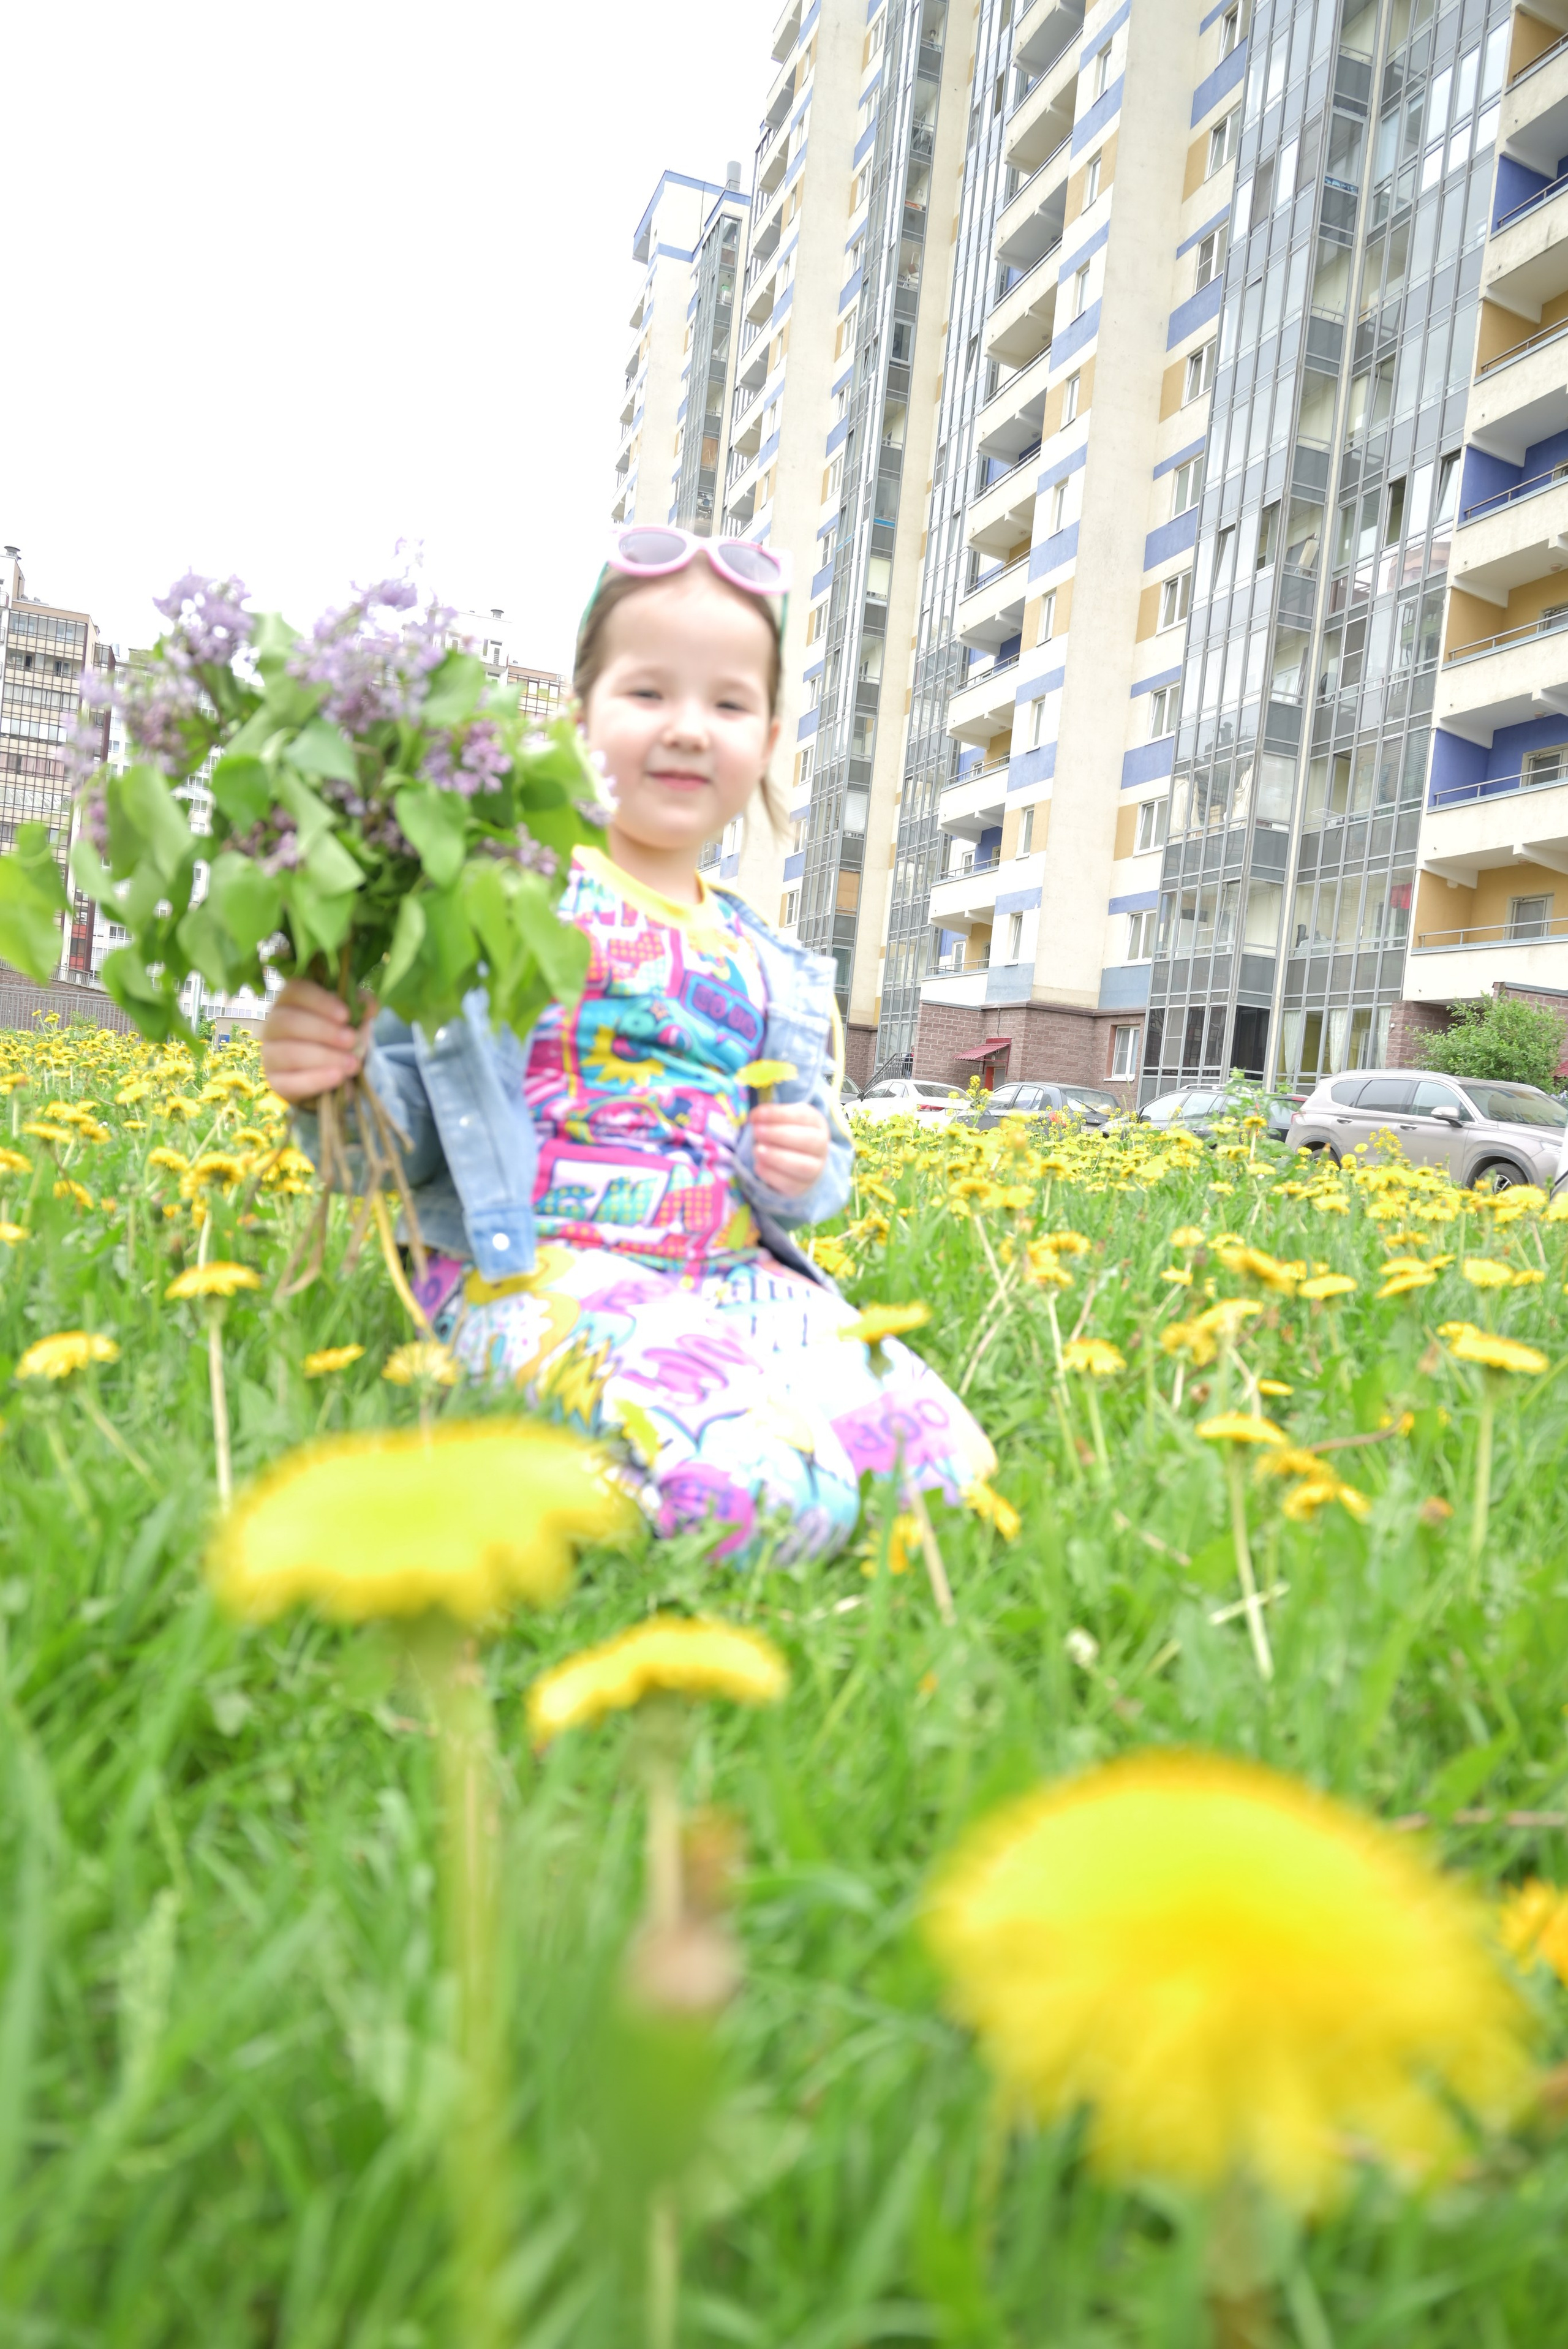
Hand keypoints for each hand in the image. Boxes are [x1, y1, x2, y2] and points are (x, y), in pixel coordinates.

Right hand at [261, 979, 373, 1103]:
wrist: (328, 1075)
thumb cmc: (337, 1039)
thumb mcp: (350, 1020)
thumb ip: (360, 1008)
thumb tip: (369, 1005)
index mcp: (290, 1002)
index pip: (294, 991)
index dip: (320, 1001)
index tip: (345, 1015)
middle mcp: (273, 1025)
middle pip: (287, 1021)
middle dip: (323, 1030)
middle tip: (351, 1040)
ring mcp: (270, 1054)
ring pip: (288, 1052)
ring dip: (324, 1057)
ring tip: (352, 1063)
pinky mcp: (275, 1082)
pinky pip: (290, 1081)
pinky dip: (316, 1079)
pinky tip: (337, 1077)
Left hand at [751, 1102, 829, 1198]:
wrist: (799, 1162)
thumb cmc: (787, 1135)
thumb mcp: (782, 1120)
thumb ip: (769, 1116)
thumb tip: (754, 1117)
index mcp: (816, 1123)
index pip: (802, 1116)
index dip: (778, 1114)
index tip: (756, 1115)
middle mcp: (820, 1146)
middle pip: (807, 1140)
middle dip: (779, 1134)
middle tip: (757, 1131)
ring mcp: (815, 1168)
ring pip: (802, 1166)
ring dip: (777, 1157)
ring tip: (757, 1150)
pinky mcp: (803, 1186)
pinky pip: (790, 1184)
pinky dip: (772, 1175)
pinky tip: (758, 1167)